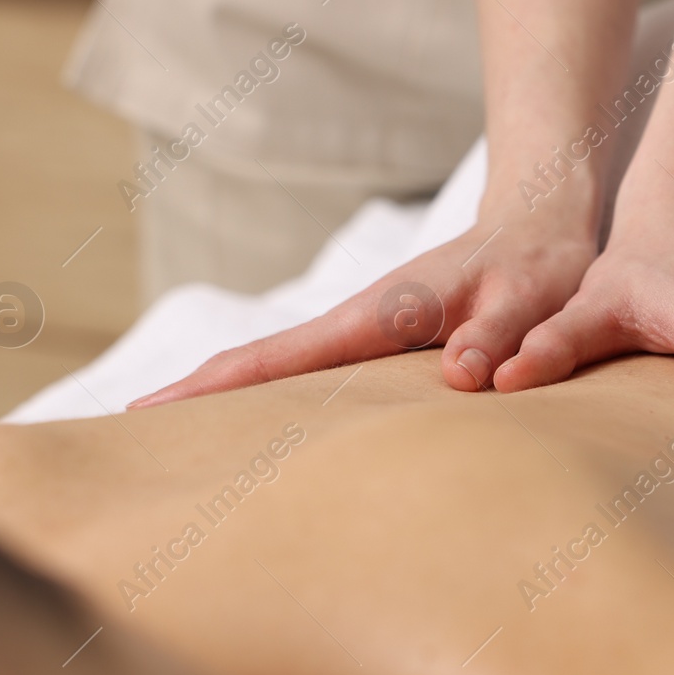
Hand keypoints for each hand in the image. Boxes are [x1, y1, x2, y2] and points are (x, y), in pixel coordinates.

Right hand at [130, 209, 599, 406]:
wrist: (541, 227)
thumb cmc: (537, 266)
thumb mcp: (529, 299)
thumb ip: (500, 334)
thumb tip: (464, 377)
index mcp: (379, 316)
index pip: (282, 356)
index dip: (215, 385)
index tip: (148, 410)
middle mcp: (359, 325)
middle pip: (261, 366)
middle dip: (196, 397)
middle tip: (132, 438)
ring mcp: (366, 337)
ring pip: (285, 373)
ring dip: (231, 402)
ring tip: (180, 447)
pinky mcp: (384, 349)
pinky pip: (320, 380)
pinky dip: (280, 401)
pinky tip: (266, 434)